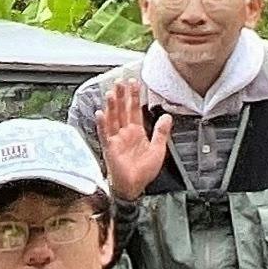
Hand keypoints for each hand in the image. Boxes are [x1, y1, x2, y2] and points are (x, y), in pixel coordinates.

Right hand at [96, 79, 172, 198]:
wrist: (134, 187)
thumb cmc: (143, 172)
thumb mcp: (158, 149)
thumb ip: (161, 132)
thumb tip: (167, 116)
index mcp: (137, 133)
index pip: (135, 110)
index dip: (134, 97)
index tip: (134, 83)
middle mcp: (125, 134)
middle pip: (122, 110)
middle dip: (121, 96)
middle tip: (120, 81)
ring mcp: (116, 140)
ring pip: (113, 119)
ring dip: (111, 106)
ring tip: (111, 93)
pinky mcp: (109, 148)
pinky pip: (104, 134)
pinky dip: (102, 124)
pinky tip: (100, 114)